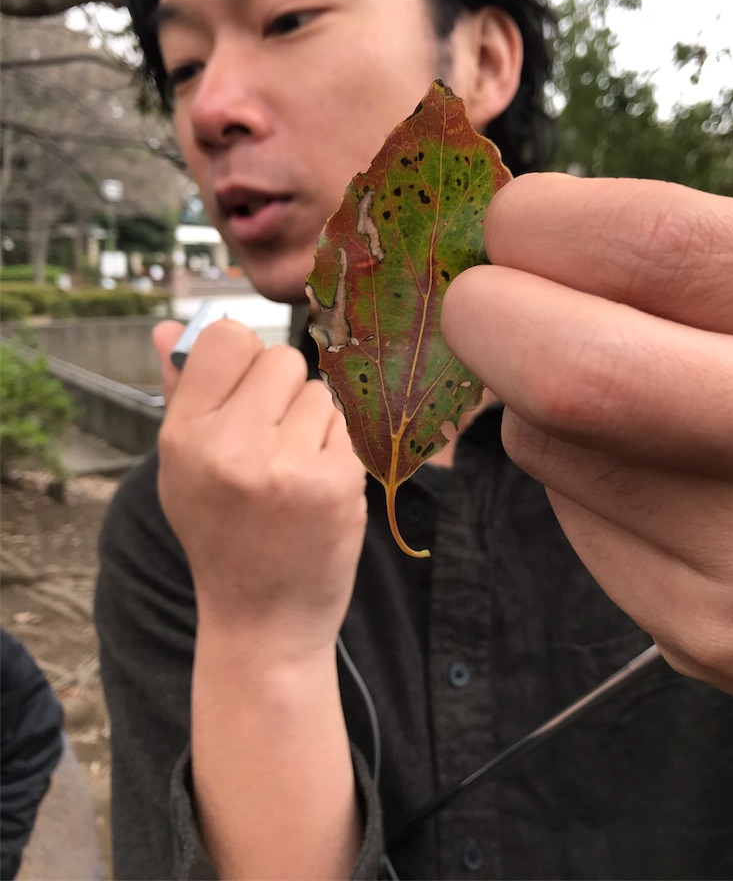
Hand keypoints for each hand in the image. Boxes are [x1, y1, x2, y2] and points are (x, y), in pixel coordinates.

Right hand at [153, 319, 366, 660]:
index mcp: (185, 436)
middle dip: (283, 393)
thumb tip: (170, 327)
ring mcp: (287, 466)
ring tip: (291, 473)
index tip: (246, 391)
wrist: (263, 620)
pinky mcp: (335, 484)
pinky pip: (348, 428)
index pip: (228, 337)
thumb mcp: (183, 467)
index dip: (244, 359)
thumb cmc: (221, 534)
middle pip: (283, 359)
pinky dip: (338, 452)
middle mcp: (231, 447)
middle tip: (271, 443)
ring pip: (321, 394)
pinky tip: (316, 489)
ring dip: (313, 424)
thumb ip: (182, 391)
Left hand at [441, 173, 732, 703]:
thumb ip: (690, 258)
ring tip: (616, 389)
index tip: (518, 219)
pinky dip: (576, 471)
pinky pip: (568, 512)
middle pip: (567, 373)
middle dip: (489, 313)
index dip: (547, 220)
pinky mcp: (701, 633)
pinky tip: (650, 472)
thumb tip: (531, 228)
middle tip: (487, 294)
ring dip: (536, 396)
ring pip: (540, 442)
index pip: (654, 249)